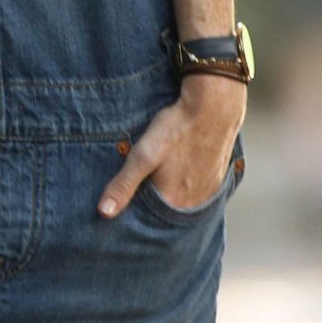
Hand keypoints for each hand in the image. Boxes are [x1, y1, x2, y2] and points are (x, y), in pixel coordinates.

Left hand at [97, 74, 244, 217]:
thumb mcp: (143, 155)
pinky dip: (188, 179)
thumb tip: (104, 212)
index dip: (136, 201)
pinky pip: (198, 186)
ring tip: (165, 167)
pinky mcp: (217, 177)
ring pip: (183, 196)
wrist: (214, 108)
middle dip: (154, 194)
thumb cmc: (176, 130)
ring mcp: (209, 190)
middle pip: (166, 205)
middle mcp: (194, 203)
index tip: (131, 186)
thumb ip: (123, 185)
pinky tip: (181, 163)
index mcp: (174, 202)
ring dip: (172, 187)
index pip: (148, 214)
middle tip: (149, 172)